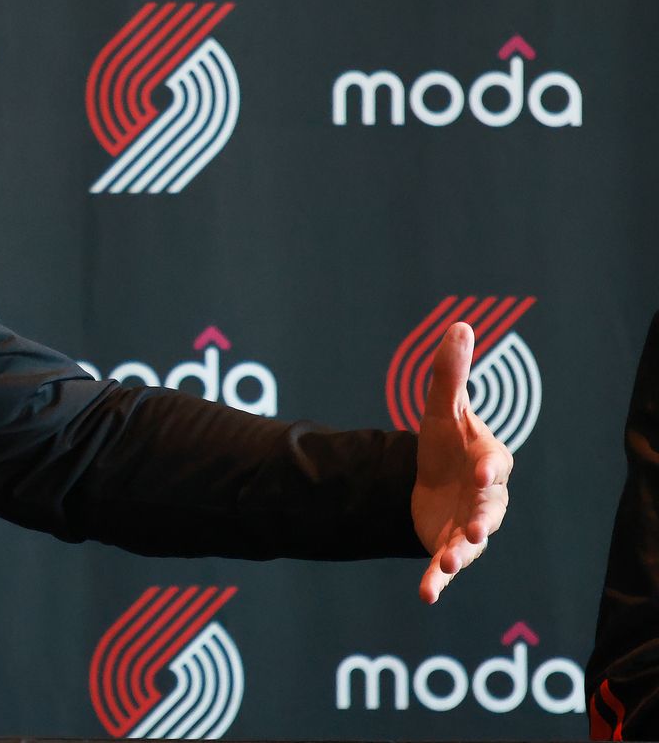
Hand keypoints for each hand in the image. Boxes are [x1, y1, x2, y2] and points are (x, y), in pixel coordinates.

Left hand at [412, 321, 512, 602]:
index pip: (494, 464)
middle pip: (489, 509)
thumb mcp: (441, 409)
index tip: (483, 470)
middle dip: (483, 518)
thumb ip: (449, 374)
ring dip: (460, 552)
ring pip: (470, 542)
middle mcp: (486, 498)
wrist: (429, 480)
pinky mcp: (449, 546)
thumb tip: (459, 325)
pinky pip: (446, 566)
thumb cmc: (445, 442)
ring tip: (447, 561)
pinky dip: (436, 581)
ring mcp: (469, 525)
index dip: (489, 468)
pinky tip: (426, 596)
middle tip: (475, 528)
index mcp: (488, 461)